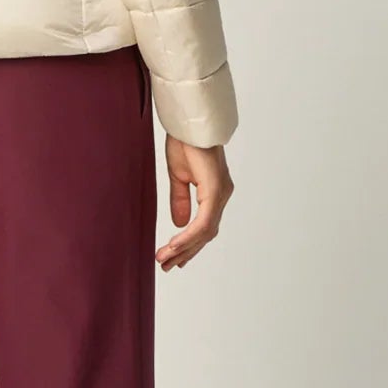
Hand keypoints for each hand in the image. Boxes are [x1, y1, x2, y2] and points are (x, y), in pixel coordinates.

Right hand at [157, 137, 231, 270]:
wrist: (189, 122)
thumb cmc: (185, 141)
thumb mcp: (179, 176)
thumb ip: (181, 200)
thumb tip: (179, 223)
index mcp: (214, 191)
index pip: (204, 226)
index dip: (189, 243)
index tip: (172, 256)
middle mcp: (222, 195)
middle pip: (206, 234)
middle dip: (186, 252)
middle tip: (166, 265)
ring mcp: (220, 193)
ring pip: (205, 232)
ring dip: (184, 248)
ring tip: (165, 259)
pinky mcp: (215, 190)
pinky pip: (203, 222)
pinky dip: (188, 236)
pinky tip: (175, 245)